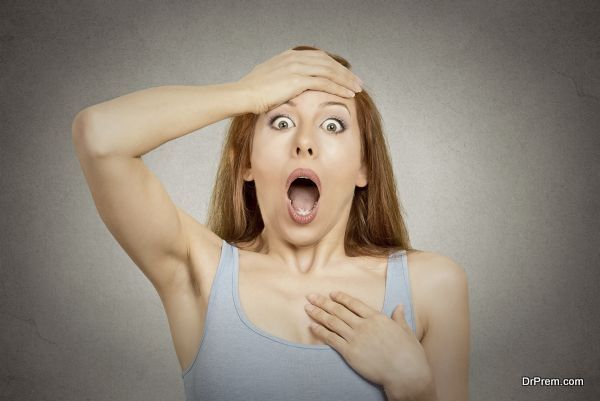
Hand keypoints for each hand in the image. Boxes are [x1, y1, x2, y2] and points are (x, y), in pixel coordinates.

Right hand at [236, 48, 362, 114]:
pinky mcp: (298, 80)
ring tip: (357, 88)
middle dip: (344, 72)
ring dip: (346, 80)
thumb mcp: (267, 80)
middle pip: (327, 62)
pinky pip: (325, 82)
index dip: (333, 66)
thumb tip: (283, 87)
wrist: (242, 95)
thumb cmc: (251, 93)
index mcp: (288, 56)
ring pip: (329, 71)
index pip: (318, 57)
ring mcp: (296, 67)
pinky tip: (348, 93)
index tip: (343, 75)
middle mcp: (294, 58)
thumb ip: (280, 79)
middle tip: (357, 81)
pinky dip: (339, 87)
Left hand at [304, 291, 433, 398]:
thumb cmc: (409, 353)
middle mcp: (364, 325)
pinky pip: (331, 339)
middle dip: (323, 302)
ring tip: (307, 308)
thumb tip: (399, 307)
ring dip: (318, 314)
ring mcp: (356, 338)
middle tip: (311, 296)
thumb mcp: (406, 331)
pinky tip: (312, 326)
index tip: (331, 293)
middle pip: (339, 310)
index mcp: (377, 317)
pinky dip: (320, 331)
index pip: (354, 304)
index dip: (341, 298)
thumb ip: (399, 318)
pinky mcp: (350, 352)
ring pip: (332, 322)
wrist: (406, 372)